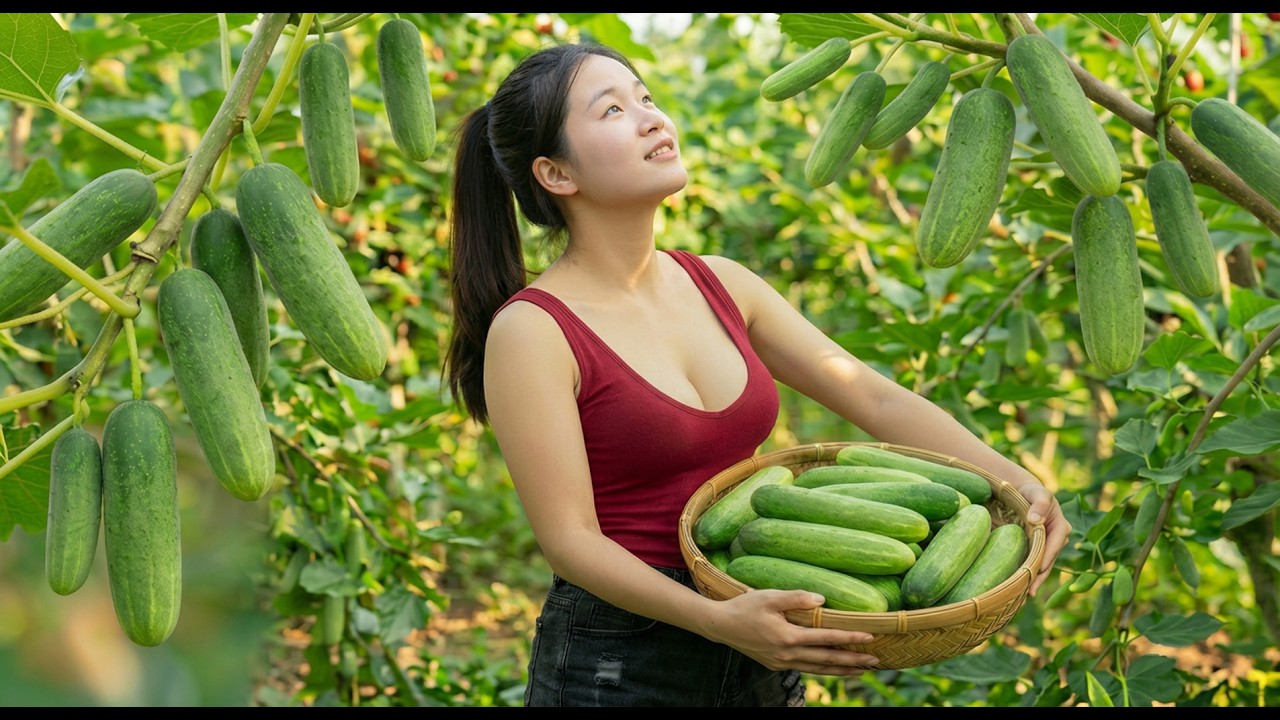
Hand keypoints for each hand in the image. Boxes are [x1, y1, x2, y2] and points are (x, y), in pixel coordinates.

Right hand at [702, 588, 879, 675]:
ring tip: (861, 670)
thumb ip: (796, 598)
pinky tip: (832, 667)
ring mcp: (781, 662)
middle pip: (827, 660)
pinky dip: (823, 669)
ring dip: (841, 670)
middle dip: (853, 661)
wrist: (720, 626)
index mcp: (787, 636)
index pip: (826, 639)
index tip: (870, 636)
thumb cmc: (744, 607)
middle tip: (876, 661)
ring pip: (818, 669)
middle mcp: (787, 654)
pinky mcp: (776, 664)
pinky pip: (806, 669)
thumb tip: (822, 601)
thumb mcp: (769, 597)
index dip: (849, 638)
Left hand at [1016, 480, 1071, 595]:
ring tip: (1022, 598)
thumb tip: (1036, 520)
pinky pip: (1035, 564)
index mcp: (1061, 527)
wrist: (1023, 492)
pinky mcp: (1039, 549)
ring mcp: (1048, 546)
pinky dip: (1028, 576)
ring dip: (1033, 582)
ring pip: (1042, 567)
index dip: (1045, 560)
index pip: (1053, 547)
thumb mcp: (1038, 492)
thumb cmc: (1031, 491)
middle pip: (1049, 561)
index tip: (1035, 572)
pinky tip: (1018, 589)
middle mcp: (1058, 540)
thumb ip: (1039, 503)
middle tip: (1028, 594)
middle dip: (1039, 578)